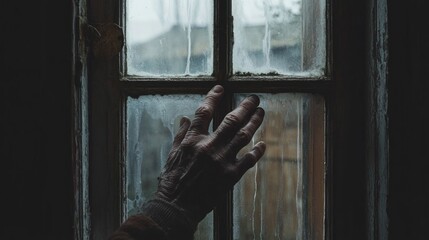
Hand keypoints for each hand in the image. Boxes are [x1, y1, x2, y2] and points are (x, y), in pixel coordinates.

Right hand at [155, 85, 265, 223]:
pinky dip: (257, 151)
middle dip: (245, 107)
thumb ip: (181, 135)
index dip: (213, 97)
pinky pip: (249, 160)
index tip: (221, 88)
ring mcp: (222, 160)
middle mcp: (209, 146)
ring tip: (261, 112)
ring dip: (255, 122)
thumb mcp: (172, 154)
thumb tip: (185, 118)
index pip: (205, 112)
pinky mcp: (231, 175)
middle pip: (231, 120)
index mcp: (193, 139)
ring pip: (243, 135)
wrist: (177, 206)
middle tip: (254, 98)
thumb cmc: (172, 180)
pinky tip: (263, 144)